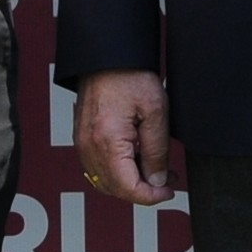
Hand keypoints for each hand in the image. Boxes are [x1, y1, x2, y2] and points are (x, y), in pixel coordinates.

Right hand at [76, 70, 175, 204]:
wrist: (107, 55)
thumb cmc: (131, 76)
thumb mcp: (156, 113)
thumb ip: (156, 152)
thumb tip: (157, 181)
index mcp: (107, 142)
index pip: (128, 188)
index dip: (151, 197)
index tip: (169, 191)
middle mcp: (89, 146)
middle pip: (114, 189)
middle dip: (142, 192)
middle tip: (167, 182)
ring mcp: (82, 143)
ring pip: (104, 182)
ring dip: (129, 183)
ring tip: (154, 171)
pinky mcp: (81, 137)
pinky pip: (96, 167)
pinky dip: (116, 172)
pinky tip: (135, 160)